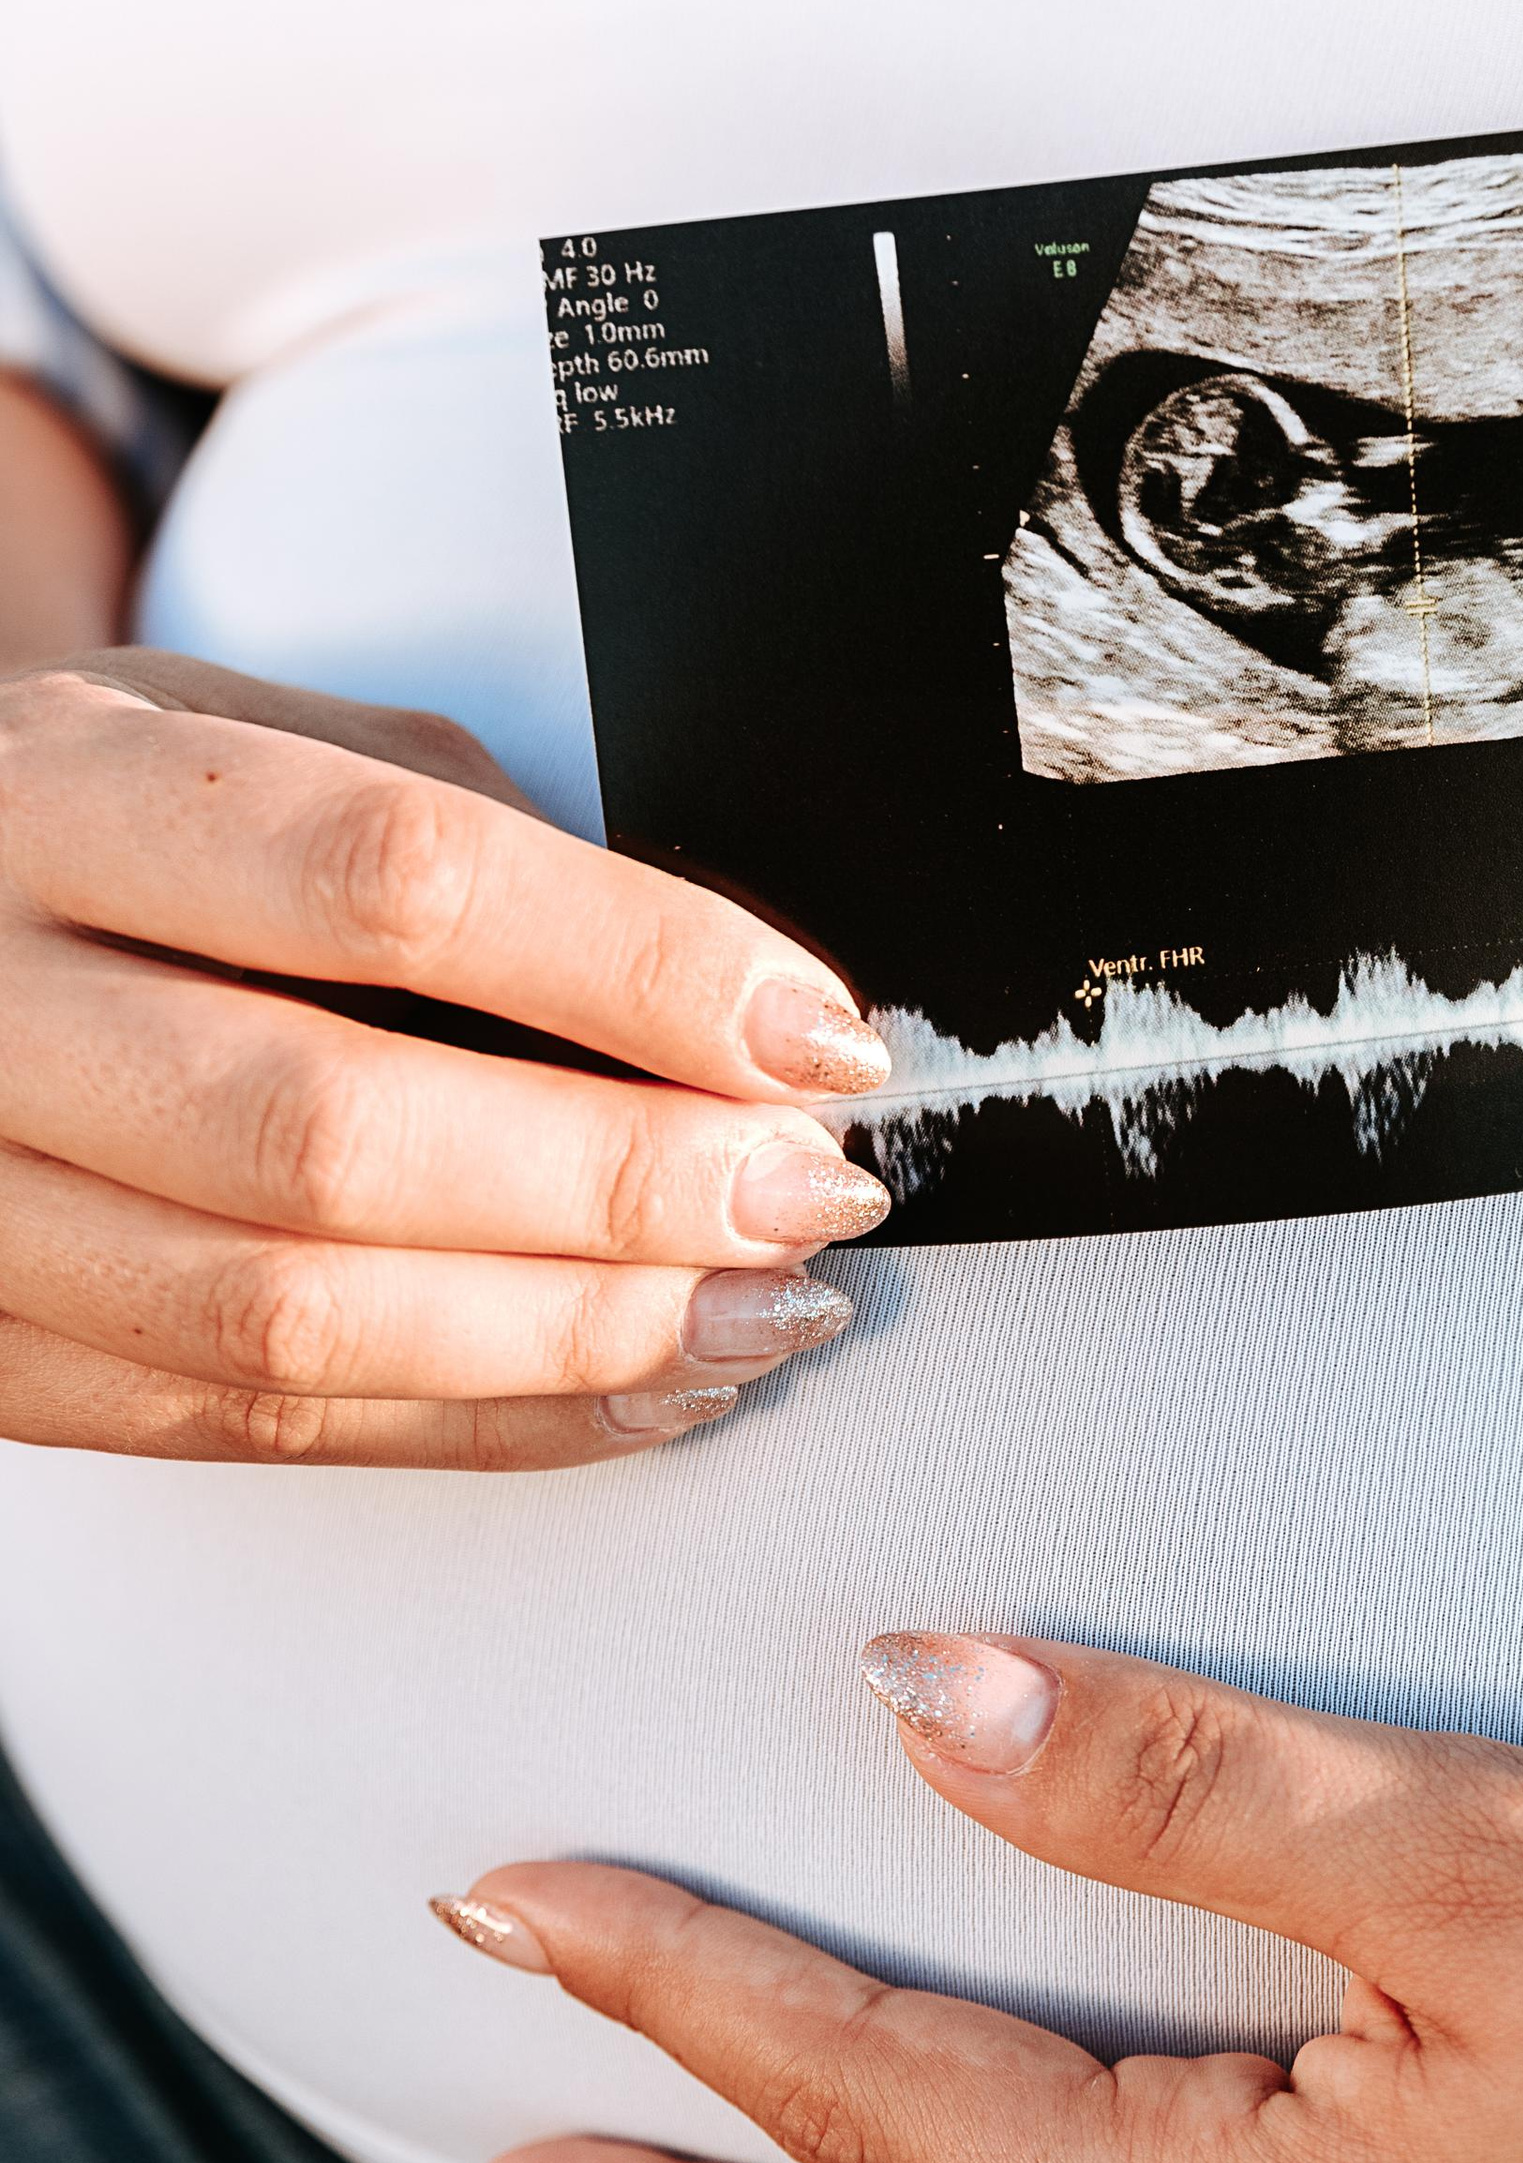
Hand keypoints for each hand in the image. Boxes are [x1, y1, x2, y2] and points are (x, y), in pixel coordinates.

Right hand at [0, 650, 890, 1465]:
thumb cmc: (98, 818)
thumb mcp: (233, 732)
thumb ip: (441, 827)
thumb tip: (706, 996)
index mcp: (64, 794)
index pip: (387, 879)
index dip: (630, 965)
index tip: (806, 1024)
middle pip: (332, 1134)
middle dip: (621, 1183)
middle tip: (808, 1188)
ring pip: (289, 1321)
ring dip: (576, 1335)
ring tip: (765, 1310)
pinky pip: (252, 1430)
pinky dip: (482, 1423)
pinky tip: (639, 1386)